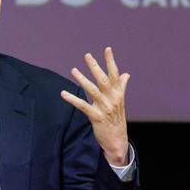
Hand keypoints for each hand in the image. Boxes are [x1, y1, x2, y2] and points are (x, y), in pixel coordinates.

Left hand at [60, 47, 130, 166]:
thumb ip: (121, 87)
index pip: (115, 74)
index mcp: (118, 94)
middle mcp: (113, 99)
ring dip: (82, 79)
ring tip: (73, 70)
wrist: (117, 140)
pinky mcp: (96, 117)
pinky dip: (73, 99)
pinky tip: (64, 93)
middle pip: (103, 79)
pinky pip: (83, 105)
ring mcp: (105, 108)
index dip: (110, 61)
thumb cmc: (117, 119)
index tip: (107, 49)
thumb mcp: (120, 102)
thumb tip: (126, 74)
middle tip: (87, 56)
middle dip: (95, 67)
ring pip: (92, 90)